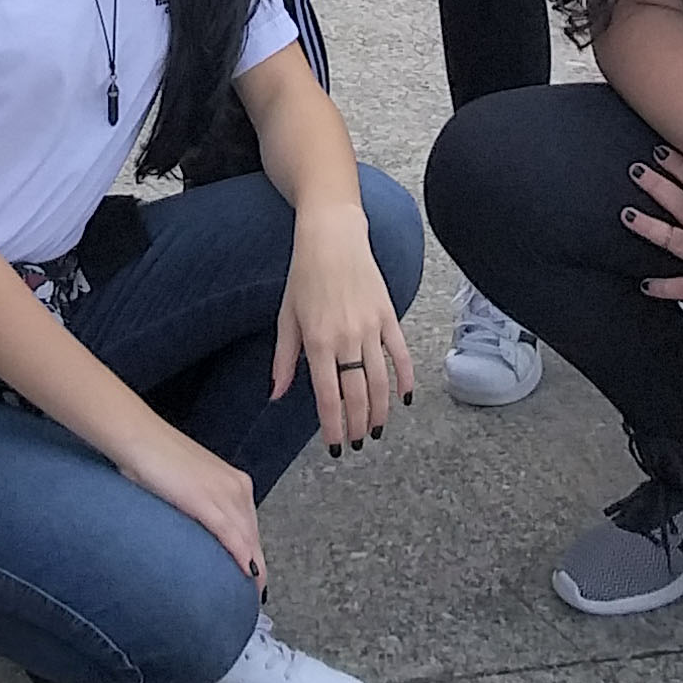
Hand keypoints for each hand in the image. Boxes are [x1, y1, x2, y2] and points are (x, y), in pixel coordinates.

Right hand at [110, 423, 266, 588]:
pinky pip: (231, 534)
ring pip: (247, 538)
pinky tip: (247, 573)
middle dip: (257, 566)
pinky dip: (241, 556)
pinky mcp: (206, 501)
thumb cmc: (154, 458)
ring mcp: (223, 492)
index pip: (250, 526)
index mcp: (233, 481)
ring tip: (251, 595)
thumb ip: (199, 504)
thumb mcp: (187, 484)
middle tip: (254, 594)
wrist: (138, 437)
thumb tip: (196, 528)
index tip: (254, 576)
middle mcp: (236, 486)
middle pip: (254, 536)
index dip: (254, 553)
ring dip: (253, 568)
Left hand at [269, 203, 417, 448]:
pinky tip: (403, 400)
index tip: (334, 446)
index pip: (328, 396)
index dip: (332, 426)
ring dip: (379, 410)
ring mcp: (371, 328)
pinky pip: (401, 354)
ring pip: (380, 380)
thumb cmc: (305, 276)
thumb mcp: (287, 317)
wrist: (333, 237)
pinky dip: (405, 379)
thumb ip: (283, 360)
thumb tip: (277, 395)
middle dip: (357, 425)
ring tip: (375, 430)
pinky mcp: (389, 316)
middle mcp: (346, 338)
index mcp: (318, 342)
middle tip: (357, 443)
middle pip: (356, 394)